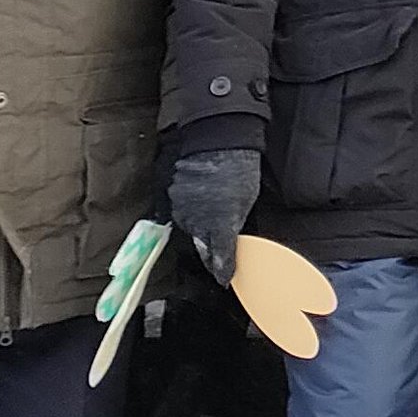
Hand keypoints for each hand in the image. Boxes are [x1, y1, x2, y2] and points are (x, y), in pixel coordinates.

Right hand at [168, 147, 263, 281]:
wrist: (218, 138)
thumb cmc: (239, 168)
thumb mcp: (245, 202)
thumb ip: (234, 226)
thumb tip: (229, 241)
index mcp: (219, 226)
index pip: (219, 257)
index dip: (222, 269)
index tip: (224, 278)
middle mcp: (196, 221)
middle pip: (202, 244)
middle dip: (210, 247)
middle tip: (218, 246)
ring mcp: (181, 207)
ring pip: (189, 227)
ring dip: (198, 227)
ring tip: (210, 216)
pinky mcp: (171, 194)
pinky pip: (180, 210)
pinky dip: (189, 210)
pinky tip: (199, 203)